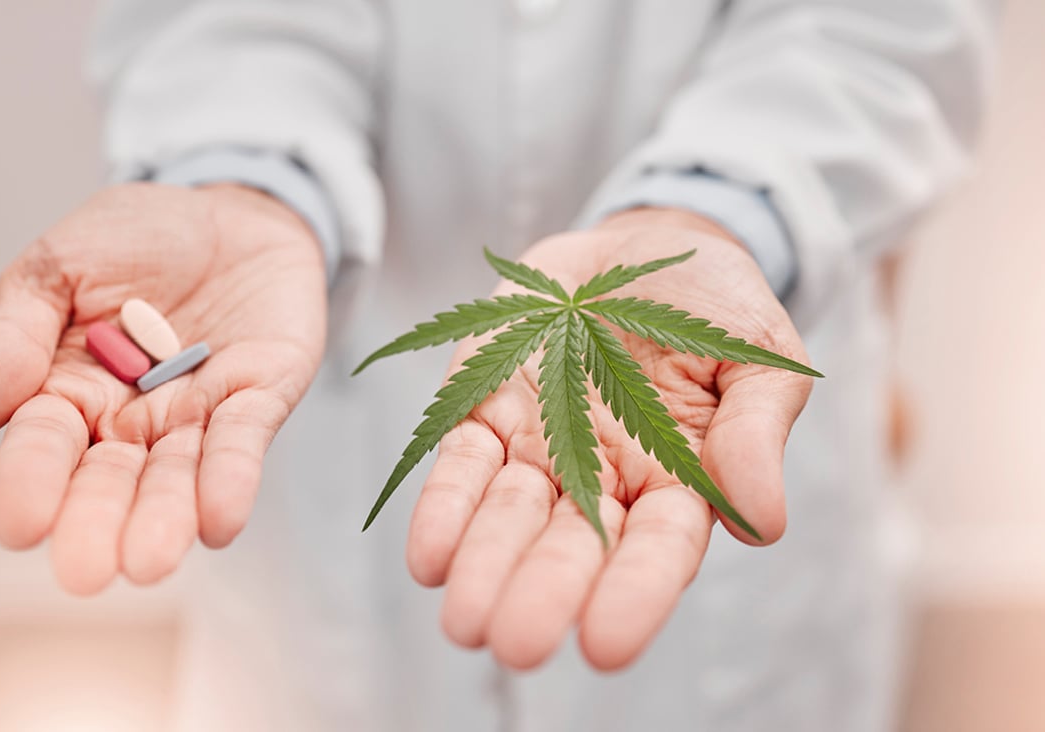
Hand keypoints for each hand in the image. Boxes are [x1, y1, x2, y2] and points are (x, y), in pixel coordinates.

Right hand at [0, 183, 326, 594]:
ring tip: (150, 562)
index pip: (42, 445)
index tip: (19, 525)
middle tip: (87, 572)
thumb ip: (15, 334)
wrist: (229, 208)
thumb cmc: (133, 240)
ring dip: (164, 518)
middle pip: (109, 481)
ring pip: (176, 478)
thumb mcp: (58, 267)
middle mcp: (130, 421)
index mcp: (66, 392)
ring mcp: (196, 416)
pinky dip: (231, 479)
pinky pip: (242, 443)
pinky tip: (220, 520)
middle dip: (98, 523)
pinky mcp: (259, 398)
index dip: (30, 481)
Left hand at [404, 209, 812, 669]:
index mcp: (678, 480)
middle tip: (514, 644)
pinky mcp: (485, 410)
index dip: (634, 595)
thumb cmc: (713, 308)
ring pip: (508, 516)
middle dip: (542, 593)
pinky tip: (429, 558)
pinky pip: (462, 465)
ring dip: (484, 566)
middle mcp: (603, 479)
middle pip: (572, 546)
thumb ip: (757, 432)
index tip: (604, 645)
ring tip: (464, 621)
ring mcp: (539, 446)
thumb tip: (764, 525)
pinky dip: (445, 509)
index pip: (659, 549)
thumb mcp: (757, 356)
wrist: (639, 248)